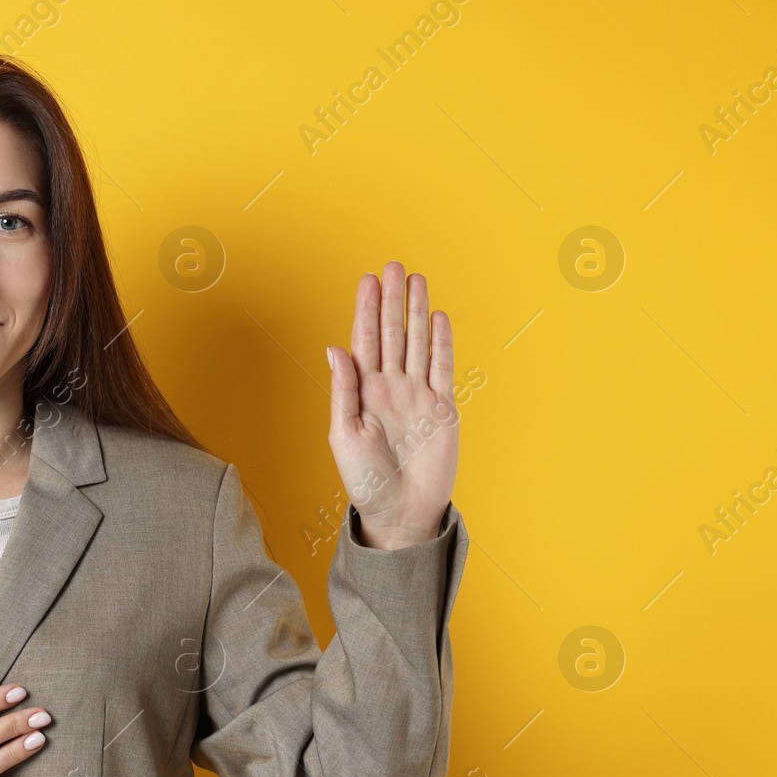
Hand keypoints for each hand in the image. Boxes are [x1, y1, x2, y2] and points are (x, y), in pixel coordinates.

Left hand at [324, 261, 457, 549]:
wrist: (400, 511)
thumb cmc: (365, 480)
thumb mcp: (344, 435)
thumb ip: (343, 391)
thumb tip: (335, 349)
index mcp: (362, 392)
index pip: (365, 341)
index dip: (366, 311)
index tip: (366, 281)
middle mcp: (389, 387)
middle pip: (392, 333)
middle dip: (391, 300)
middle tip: (392, 266)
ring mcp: (417, 395)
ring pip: (417, 343)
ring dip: (416, 312)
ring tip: (415, 280)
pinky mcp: (442, 408)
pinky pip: (442, 368)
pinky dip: (441, 342)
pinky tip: (437, 317)